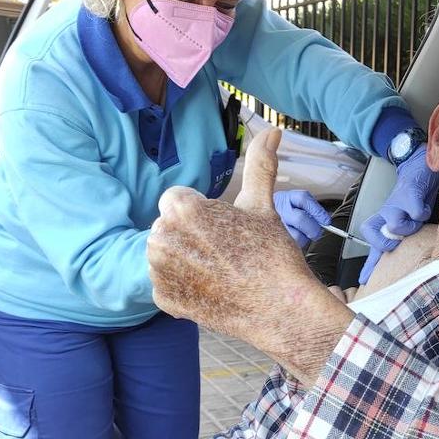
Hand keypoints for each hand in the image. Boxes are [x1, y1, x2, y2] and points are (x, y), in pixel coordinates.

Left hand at [148, 128, 352, 384]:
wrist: (279, 308)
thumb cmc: (272, 254)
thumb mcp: (261, 204)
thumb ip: (259, 164)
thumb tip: (273, 130)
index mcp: (181, 209)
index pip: (177, 200)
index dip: (202, 213)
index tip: (225, 229)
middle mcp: (161, 237)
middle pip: (169, 226)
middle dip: (191, 235)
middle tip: (225, 250)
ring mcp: (159, 271)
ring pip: (165, 253)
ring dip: (184, 258)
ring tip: (218, 269)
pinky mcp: (162, 298)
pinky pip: (166, 282)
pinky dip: (183, 286)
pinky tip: (210, 288)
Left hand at [357, 147, 438, 283]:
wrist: (418, 164)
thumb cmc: (415, 194)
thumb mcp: (408, 218)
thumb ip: (405, 236)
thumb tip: (405, 260)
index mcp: (385, 220)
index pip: (372, 244)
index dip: (369, 264)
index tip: (365, 280)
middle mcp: (387, 213)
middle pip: (374, 235)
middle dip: (389, 242)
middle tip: (400, 239)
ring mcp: (397, 203)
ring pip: (394, 225)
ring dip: (409, 226)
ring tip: (417, 220)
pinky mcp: (409, 193)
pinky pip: (414, 212)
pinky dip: (422, 213)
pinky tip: (424, 206)